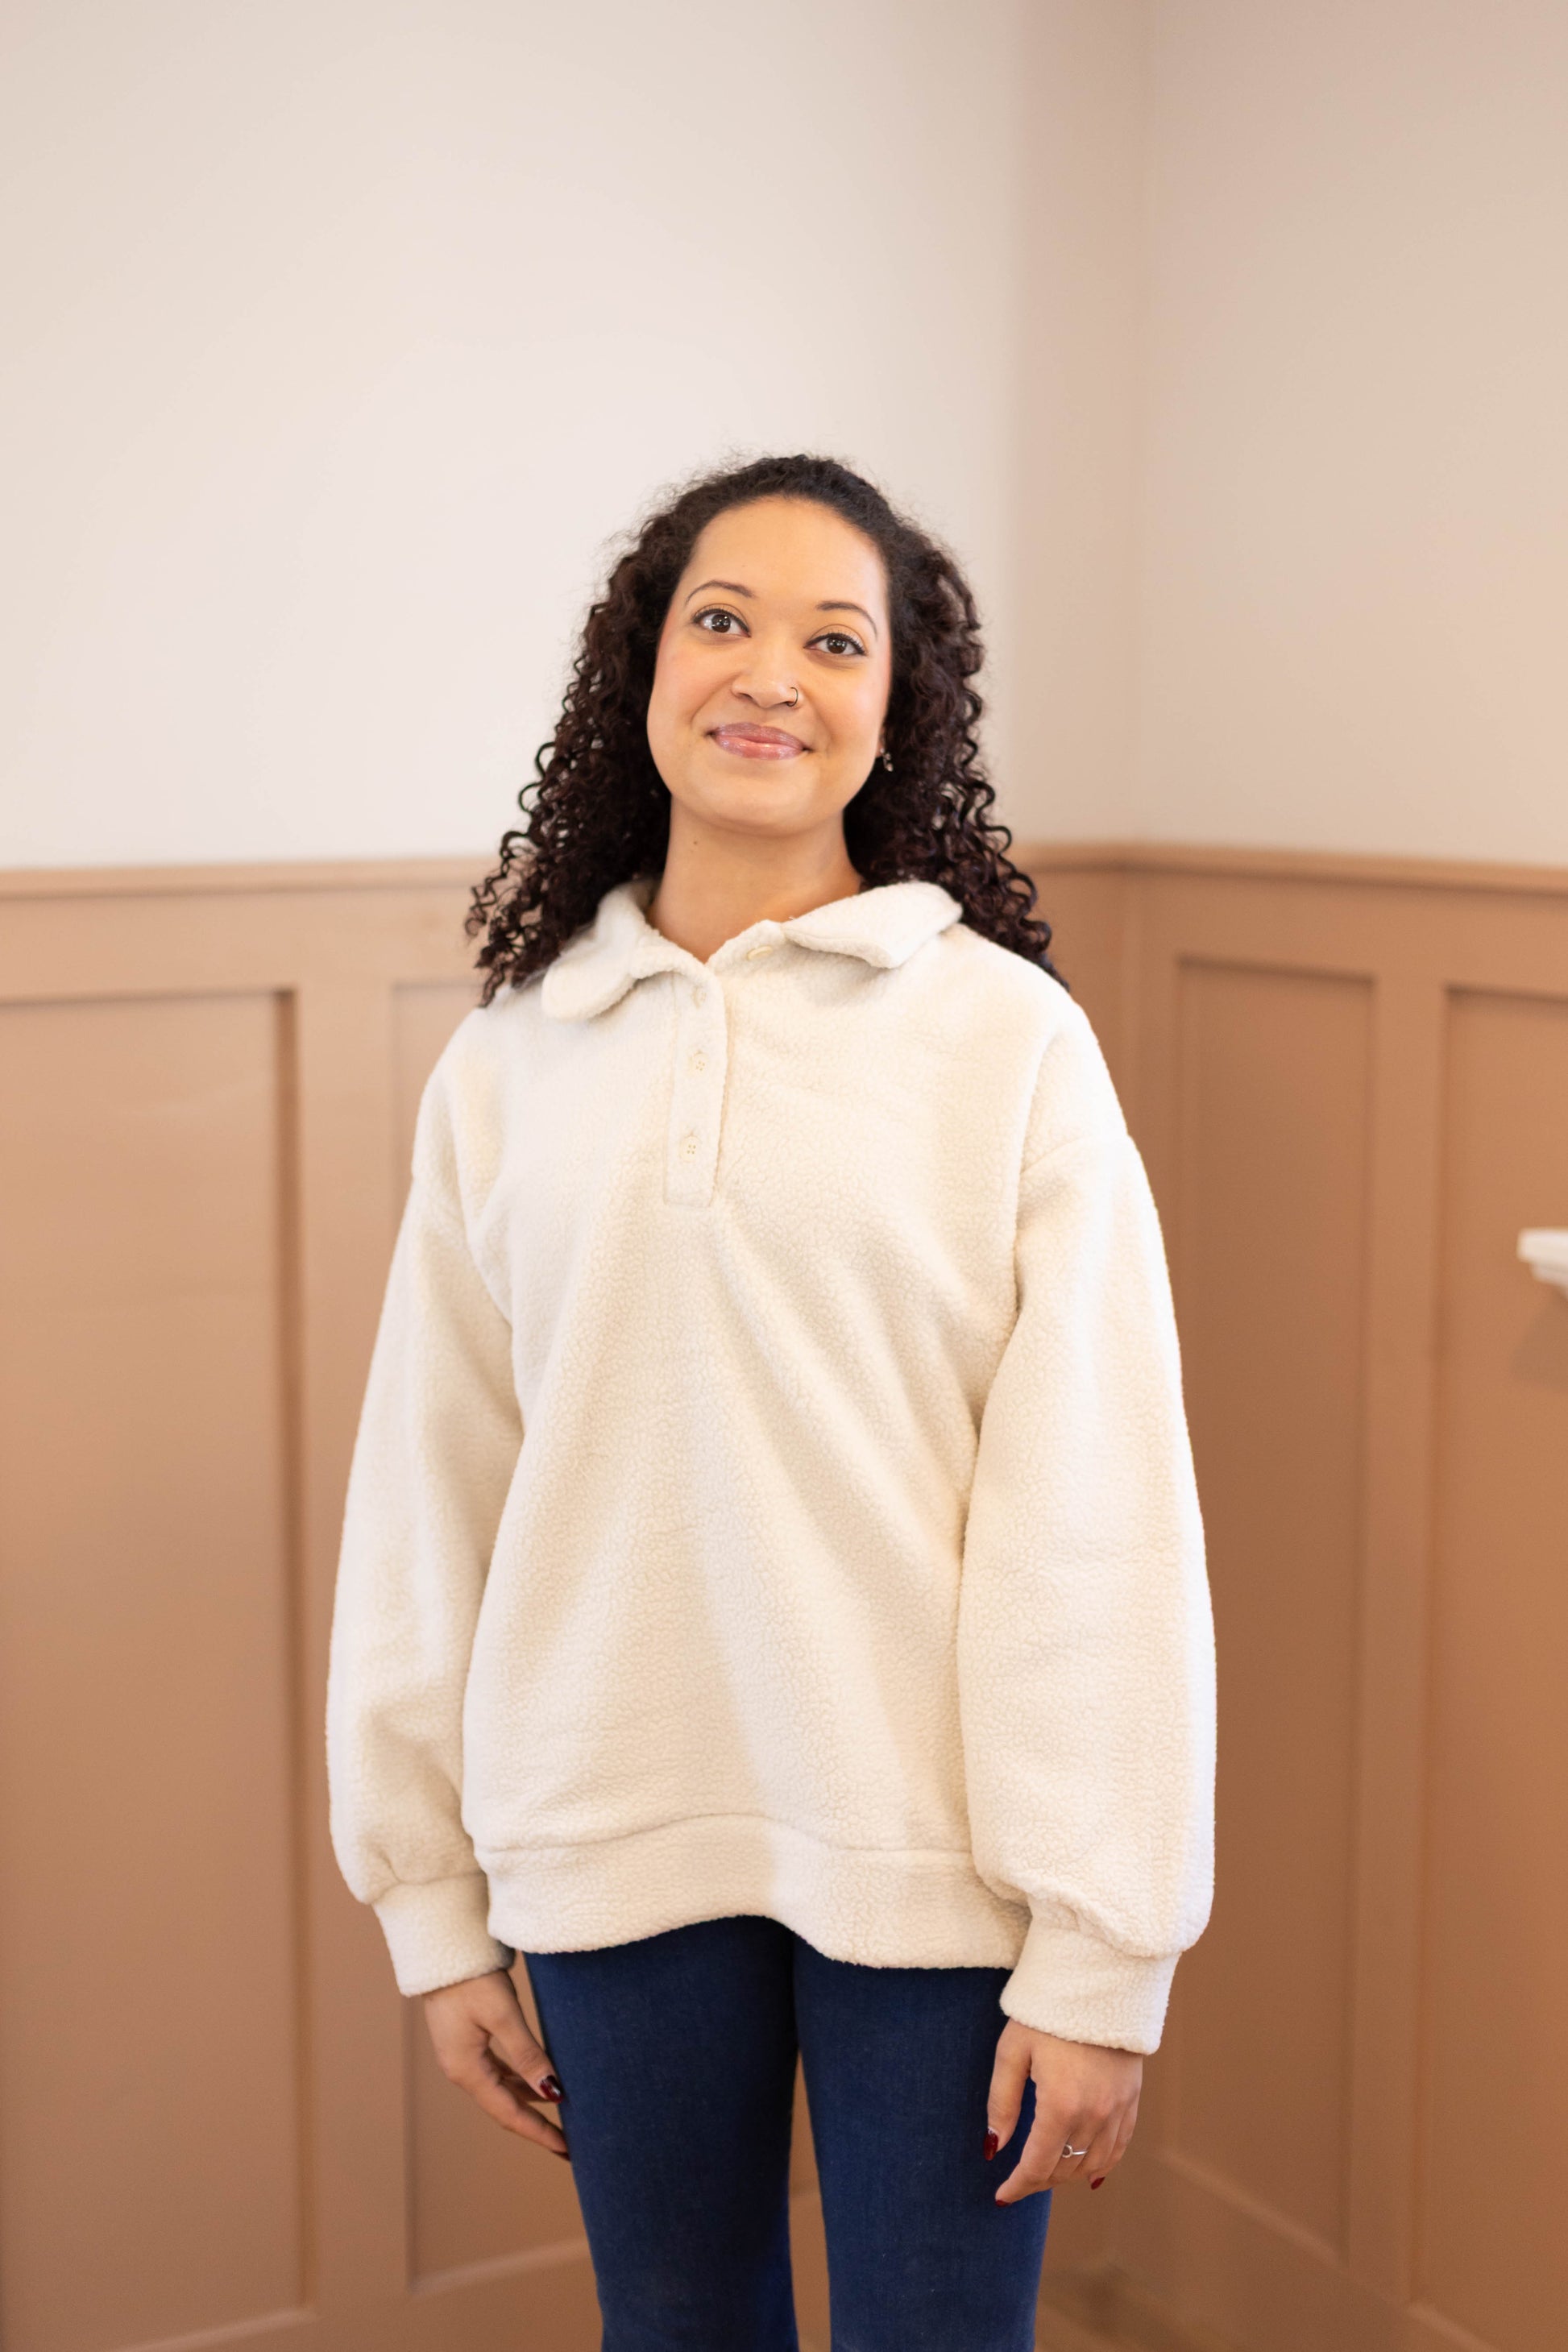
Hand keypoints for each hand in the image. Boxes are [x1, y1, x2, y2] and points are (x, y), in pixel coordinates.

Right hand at [421, 1968, 569, 2158]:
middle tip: (567, 2142)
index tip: (567, 2149)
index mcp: (466, 2070)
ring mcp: (461, 2057)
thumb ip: (528, 2055)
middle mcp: (460, 2070)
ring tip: (558, 2116)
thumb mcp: (503, 2015)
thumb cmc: (471, 1979)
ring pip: (500, 2091)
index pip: (509, 2113)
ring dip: (528, 2105)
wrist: (440, 1950)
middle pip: (503, 2108)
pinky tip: (535, 2082)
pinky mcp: (465, 2042)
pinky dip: (517, 2082)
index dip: (538, 2132)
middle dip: (535, 2125)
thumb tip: (553, 2093)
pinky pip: (495, 2073)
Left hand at [986, 2020, 1140, 2202]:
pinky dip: (1101, 2164)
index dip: (1017, 2186)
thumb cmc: (1046, 2012)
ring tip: (1045, 2174)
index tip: (1000, 2196)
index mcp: (1060, 2104)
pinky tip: (1087, 2171)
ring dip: (1067, 2175)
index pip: (1037, 2165)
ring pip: (1092, 2163)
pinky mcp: (1132, 2099)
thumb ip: (1002, 2103)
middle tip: (1018, 2182)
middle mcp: (1094, 2114)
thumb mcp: (1012, 2050)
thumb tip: (994, 2148)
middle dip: (1038, 2181)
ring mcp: (1118, 2109)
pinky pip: (1118, 2147)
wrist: (1098, 1980)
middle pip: (1064, 2168)